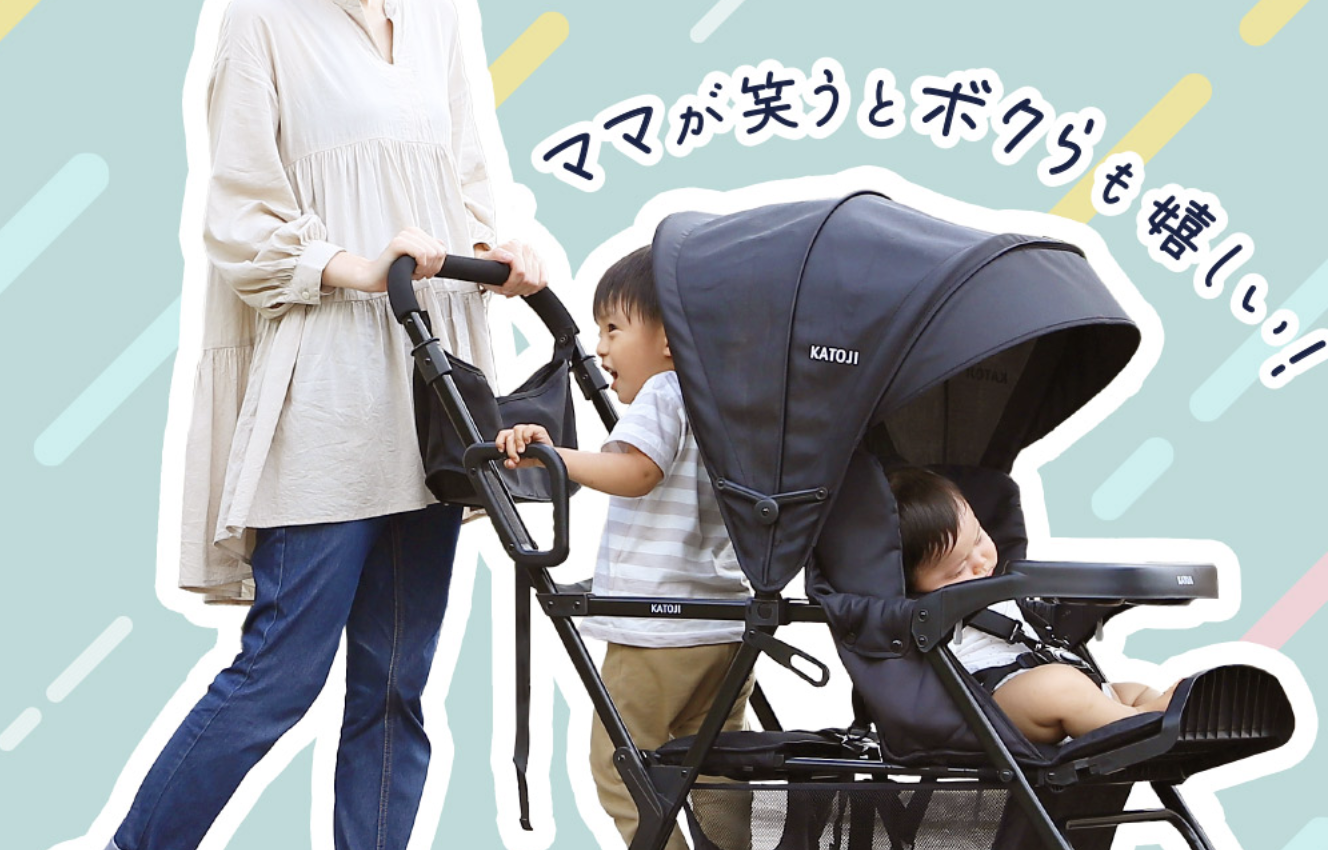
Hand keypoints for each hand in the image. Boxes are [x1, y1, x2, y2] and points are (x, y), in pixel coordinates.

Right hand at [324, 227, 447, 292]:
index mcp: (417, 233)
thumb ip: (430, 251)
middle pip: (439, 251)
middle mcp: (411, 231)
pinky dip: (420, 266)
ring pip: (432, 253)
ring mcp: (404, 236)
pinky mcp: (398, 243)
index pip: (442, 248)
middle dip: (432, 267)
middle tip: (419, 273)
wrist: (377, 277)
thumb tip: (442, 245)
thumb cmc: (396, 270)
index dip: (437, 265)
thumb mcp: (419, 261)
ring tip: (413, 271)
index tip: (426, 271)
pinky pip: (422, 253)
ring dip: (424, 268)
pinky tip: (412, 270)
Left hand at [477, 240, 547, 297]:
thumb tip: (509, 257)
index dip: (511, 285)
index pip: (520, 272)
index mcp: (514, 245)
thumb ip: (496, 256)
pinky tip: (525, 289)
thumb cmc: (490, 264)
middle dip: (517, 289)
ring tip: (515, 290)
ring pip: (536, 282)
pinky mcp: (541, 262)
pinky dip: (535, 289)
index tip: (503, 289)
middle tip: (507, 291)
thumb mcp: (485, 261)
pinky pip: (544, 281)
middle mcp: (526, 248)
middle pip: (528, 279)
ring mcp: (535, 255)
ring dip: (524, 290)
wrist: (495, 261)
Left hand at [495, 424, 552, 468]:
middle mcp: (520, 433)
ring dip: (518, 441)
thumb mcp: (522, 462)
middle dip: (511, 449)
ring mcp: (529, 430)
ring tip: (522, 451)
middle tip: (516, 457)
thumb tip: (507, 463)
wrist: (549, 459)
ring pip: (517, 429)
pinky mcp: (538, 429)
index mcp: (514, 438)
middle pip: (509, 435)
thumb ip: (513, 463)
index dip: (500, 441)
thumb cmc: (536, 457)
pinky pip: (528, 428)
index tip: (501, 450)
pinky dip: (526, 435)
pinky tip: (528, 442)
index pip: (503, 435)